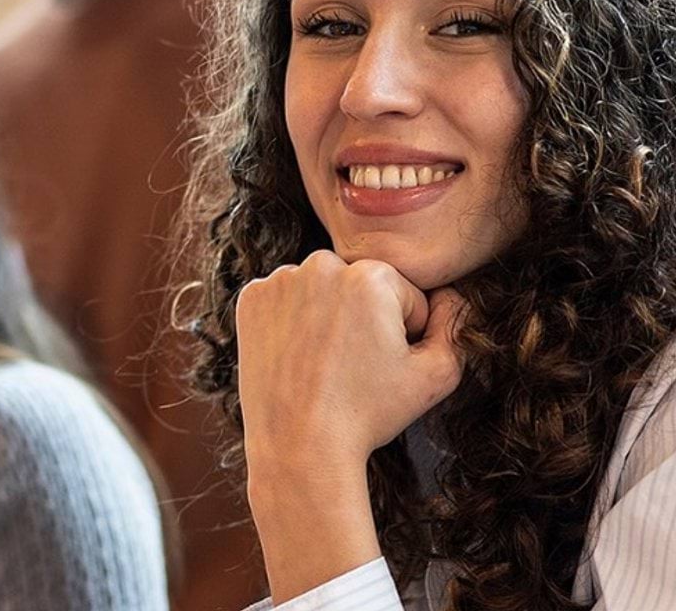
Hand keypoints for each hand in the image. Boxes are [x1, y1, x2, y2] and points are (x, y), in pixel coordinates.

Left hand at [235, 250, 465, 601]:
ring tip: (322, 363)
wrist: (298, 444)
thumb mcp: (437, 375)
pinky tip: (295, 356)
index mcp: (371, 275)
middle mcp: (320, 264)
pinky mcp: (251, 298)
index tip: (380, 365)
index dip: (402, 334)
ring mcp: (279, 280)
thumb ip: (457, 325)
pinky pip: (285, 300)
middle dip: (364, 318)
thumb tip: (451, 294)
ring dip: (327, 316)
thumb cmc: (370, 413)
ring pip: (321, 291)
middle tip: (350, 367)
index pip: (403, 296)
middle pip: (360, 287)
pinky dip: (290, 322)